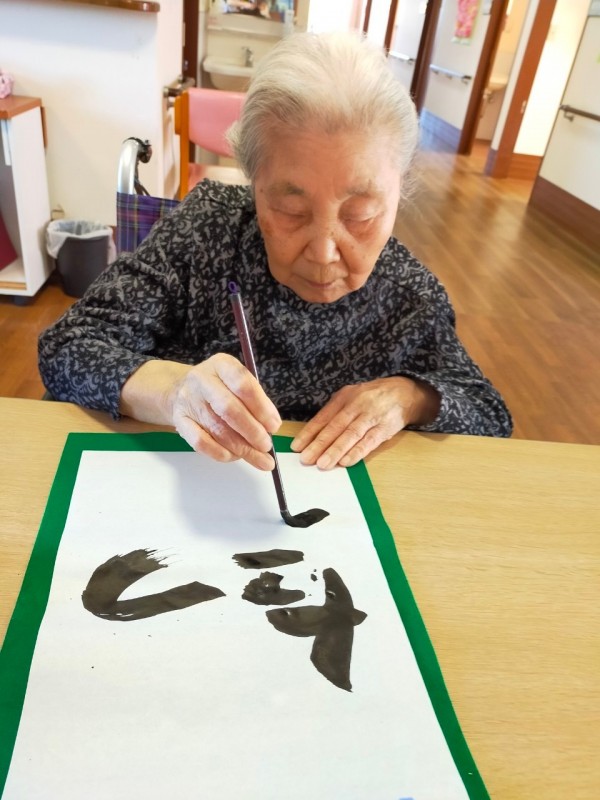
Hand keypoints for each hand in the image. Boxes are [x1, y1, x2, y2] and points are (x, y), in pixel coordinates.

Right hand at [120, 355, 280, 469]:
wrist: (180, 390)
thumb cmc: (218, 388)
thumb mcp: (236, 383)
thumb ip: (254, 401)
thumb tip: (271, 428)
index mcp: (221, 365)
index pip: (244, 384)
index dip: (262, 408)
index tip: (274, 426)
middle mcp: (202, 380)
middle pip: (230, 409)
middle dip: (252, 431)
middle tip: (266, 446)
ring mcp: (188, 400)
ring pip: (217, 429)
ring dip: (241, 447)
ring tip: (258, 457)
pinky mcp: (180, 421)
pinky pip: (200, 442)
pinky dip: (219, 453)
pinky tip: (233, 456)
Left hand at [290, 377, 439, 469]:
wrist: (403, 393)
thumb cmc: (371, 398)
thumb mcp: (350, 397)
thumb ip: (334, 413)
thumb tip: (313, 435)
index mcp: (344, 397)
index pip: (323, 417)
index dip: (309, 432)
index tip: (297, 446)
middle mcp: (357, 405)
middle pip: (335, 426)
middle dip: (319, 444)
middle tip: (306, 459)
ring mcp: (372, 416)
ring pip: (351, 434)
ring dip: (336, 450)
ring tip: (323, 463)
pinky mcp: (385, 428)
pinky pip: (369, 442)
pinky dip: (357, 452)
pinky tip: (346, 462)